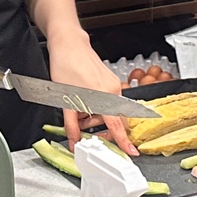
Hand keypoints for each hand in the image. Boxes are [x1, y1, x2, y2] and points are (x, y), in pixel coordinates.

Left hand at [48, 33, 138, 155]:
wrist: (68, 44)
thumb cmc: (66, 66)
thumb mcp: (65, 101)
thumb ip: (71, 125)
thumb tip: (74, 142)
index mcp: (104, 96)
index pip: (116, 125)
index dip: (123, 141)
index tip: (130, 152)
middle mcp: (113, 90)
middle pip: (114, 120)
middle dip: (101, 128)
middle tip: (83, 129)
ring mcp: (114, 84)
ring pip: (111, 111)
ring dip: (97, 117)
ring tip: (79, 112)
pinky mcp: (112, 81)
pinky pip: (109, 101)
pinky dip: (99, 107)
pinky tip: (84, 103)